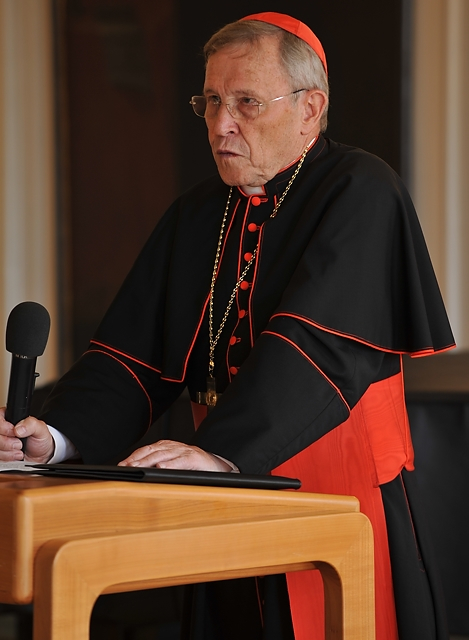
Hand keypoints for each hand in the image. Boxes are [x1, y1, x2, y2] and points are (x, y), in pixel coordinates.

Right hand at [0, 407, 54, 462]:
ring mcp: (1, 442)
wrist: (40, 456)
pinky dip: (7, 458)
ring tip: (20, 451)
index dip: (4, 428)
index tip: (15, 433)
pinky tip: (16, 456)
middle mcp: (3, 430)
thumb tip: (18, 428)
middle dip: (6, 442)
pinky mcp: (0, 452)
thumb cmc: (39, 440)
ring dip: (8, 452)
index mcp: (10, 418)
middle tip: (19, 444)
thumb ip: (31, 424)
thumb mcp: (40, 429)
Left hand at [118, 440, 232, 471]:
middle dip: (136, 460)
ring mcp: (185, 451)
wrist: (220, 465)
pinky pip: (180, 460)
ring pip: (163, 455)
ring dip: (147, 462)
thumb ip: (160, 466)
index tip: (122, 465)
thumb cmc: (196, 467)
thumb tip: (139, 475)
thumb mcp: (175, 465)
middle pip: (152, 451)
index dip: (134, 456)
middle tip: (125, 468)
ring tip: (137, 468)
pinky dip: (169, 464)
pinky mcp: (195, 457)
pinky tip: (160, 468)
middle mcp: (175, 446)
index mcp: (169, 447)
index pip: (147, 449)